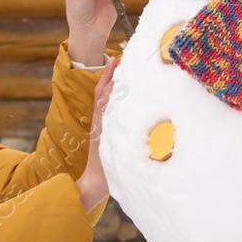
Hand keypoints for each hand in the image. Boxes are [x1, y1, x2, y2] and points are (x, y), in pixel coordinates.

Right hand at [77, 55, 117, 211]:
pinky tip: (112, 85)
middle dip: (111, 76)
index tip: (119, 65)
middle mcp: (102, 123)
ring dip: (110, 81)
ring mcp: (101, 126)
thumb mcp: (119, 149)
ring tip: (116, 63)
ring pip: (105, 98)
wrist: (94, 183)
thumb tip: (146, 131)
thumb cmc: (110, 171)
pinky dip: (106, 96)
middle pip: (104, 93)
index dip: (111, 81)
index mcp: (105, 125)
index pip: (106, 97)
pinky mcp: (101, 132)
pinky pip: (104, 110)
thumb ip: (126, 137)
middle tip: (119, 57)